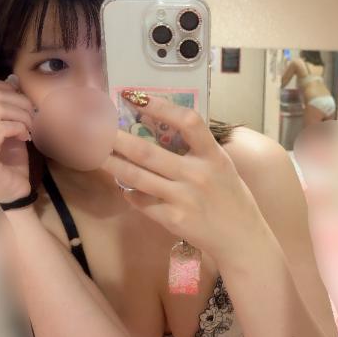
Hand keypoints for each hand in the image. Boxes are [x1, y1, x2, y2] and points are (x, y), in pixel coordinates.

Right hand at [0, 77, 33, 201]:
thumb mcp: (11, 126)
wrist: (13, 190)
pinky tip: (25, 137)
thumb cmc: (11, 159)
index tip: (19, 100)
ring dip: (21, 116)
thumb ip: (8, 106)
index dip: (1, 86)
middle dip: (20, 103)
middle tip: (32, 118)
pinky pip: (0, 128)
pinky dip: (18, 128)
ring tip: (30, 128)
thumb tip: (12, 80)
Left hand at [101, 96, 266, 259]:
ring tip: (95, 153)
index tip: (135, 97)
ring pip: (136, 177)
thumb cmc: (232, 198)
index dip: (160, 106)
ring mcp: (184, 198)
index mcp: (214, 155)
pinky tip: (123, 187)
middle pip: (147, 152)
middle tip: (96, 127)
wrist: (241, 239)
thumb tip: (162, 128)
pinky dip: (129, 193)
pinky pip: (141, 202)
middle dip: (116, 138)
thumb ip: (199, 150)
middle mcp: (198, 174)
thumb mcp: (223, 166)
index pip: (188, 121)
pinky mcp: (173, 219)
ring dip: (112, 163)